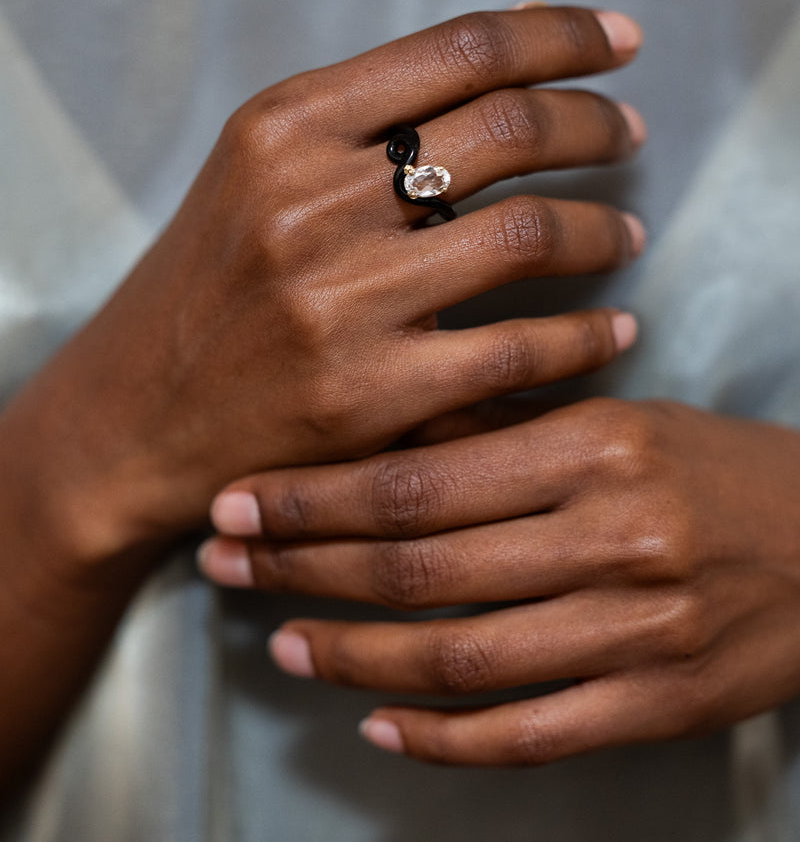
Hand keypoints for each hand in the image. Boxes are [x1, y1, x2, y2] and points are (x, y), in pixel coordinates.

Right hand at [1, 7, 644, 563]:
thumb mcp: (261, 172)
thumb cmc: (213, 285)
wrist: (137, 415)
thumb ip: (368, 116)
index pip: (462, 47)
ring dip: (606, 230)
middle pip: (509, 128)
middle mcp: (309, 200)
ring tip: (629, 235)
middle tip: (629, 133)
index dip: (561, 34)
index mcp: (284, 125)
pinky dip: (588, 338)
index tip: (620, 40)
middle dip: (595, 122)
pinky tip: (615, 331)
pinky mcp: (370, 396)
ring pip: (529, 234)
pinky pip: (520, 350)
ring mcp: (339, 301)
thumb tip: (511, 52)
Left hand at [201, 399, 799, 765]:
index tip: (241, 498)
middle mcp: (611, 538)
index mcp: (595, 447)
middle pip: (421, 565)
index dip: (316, 496)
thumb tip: (387, 430)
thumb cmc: (712, 469)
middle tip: (225, 563)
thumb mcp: (619, 419)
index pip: (419, 480)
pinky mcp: (659, 706)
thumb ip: (507, 425)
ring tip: (283, 646)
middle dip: (304, 567)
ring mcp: (637, 632)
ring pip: (461, 658)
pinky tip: (378, 724)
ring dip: (355, 657)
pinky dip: (444, 738)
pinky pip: (530, 735)